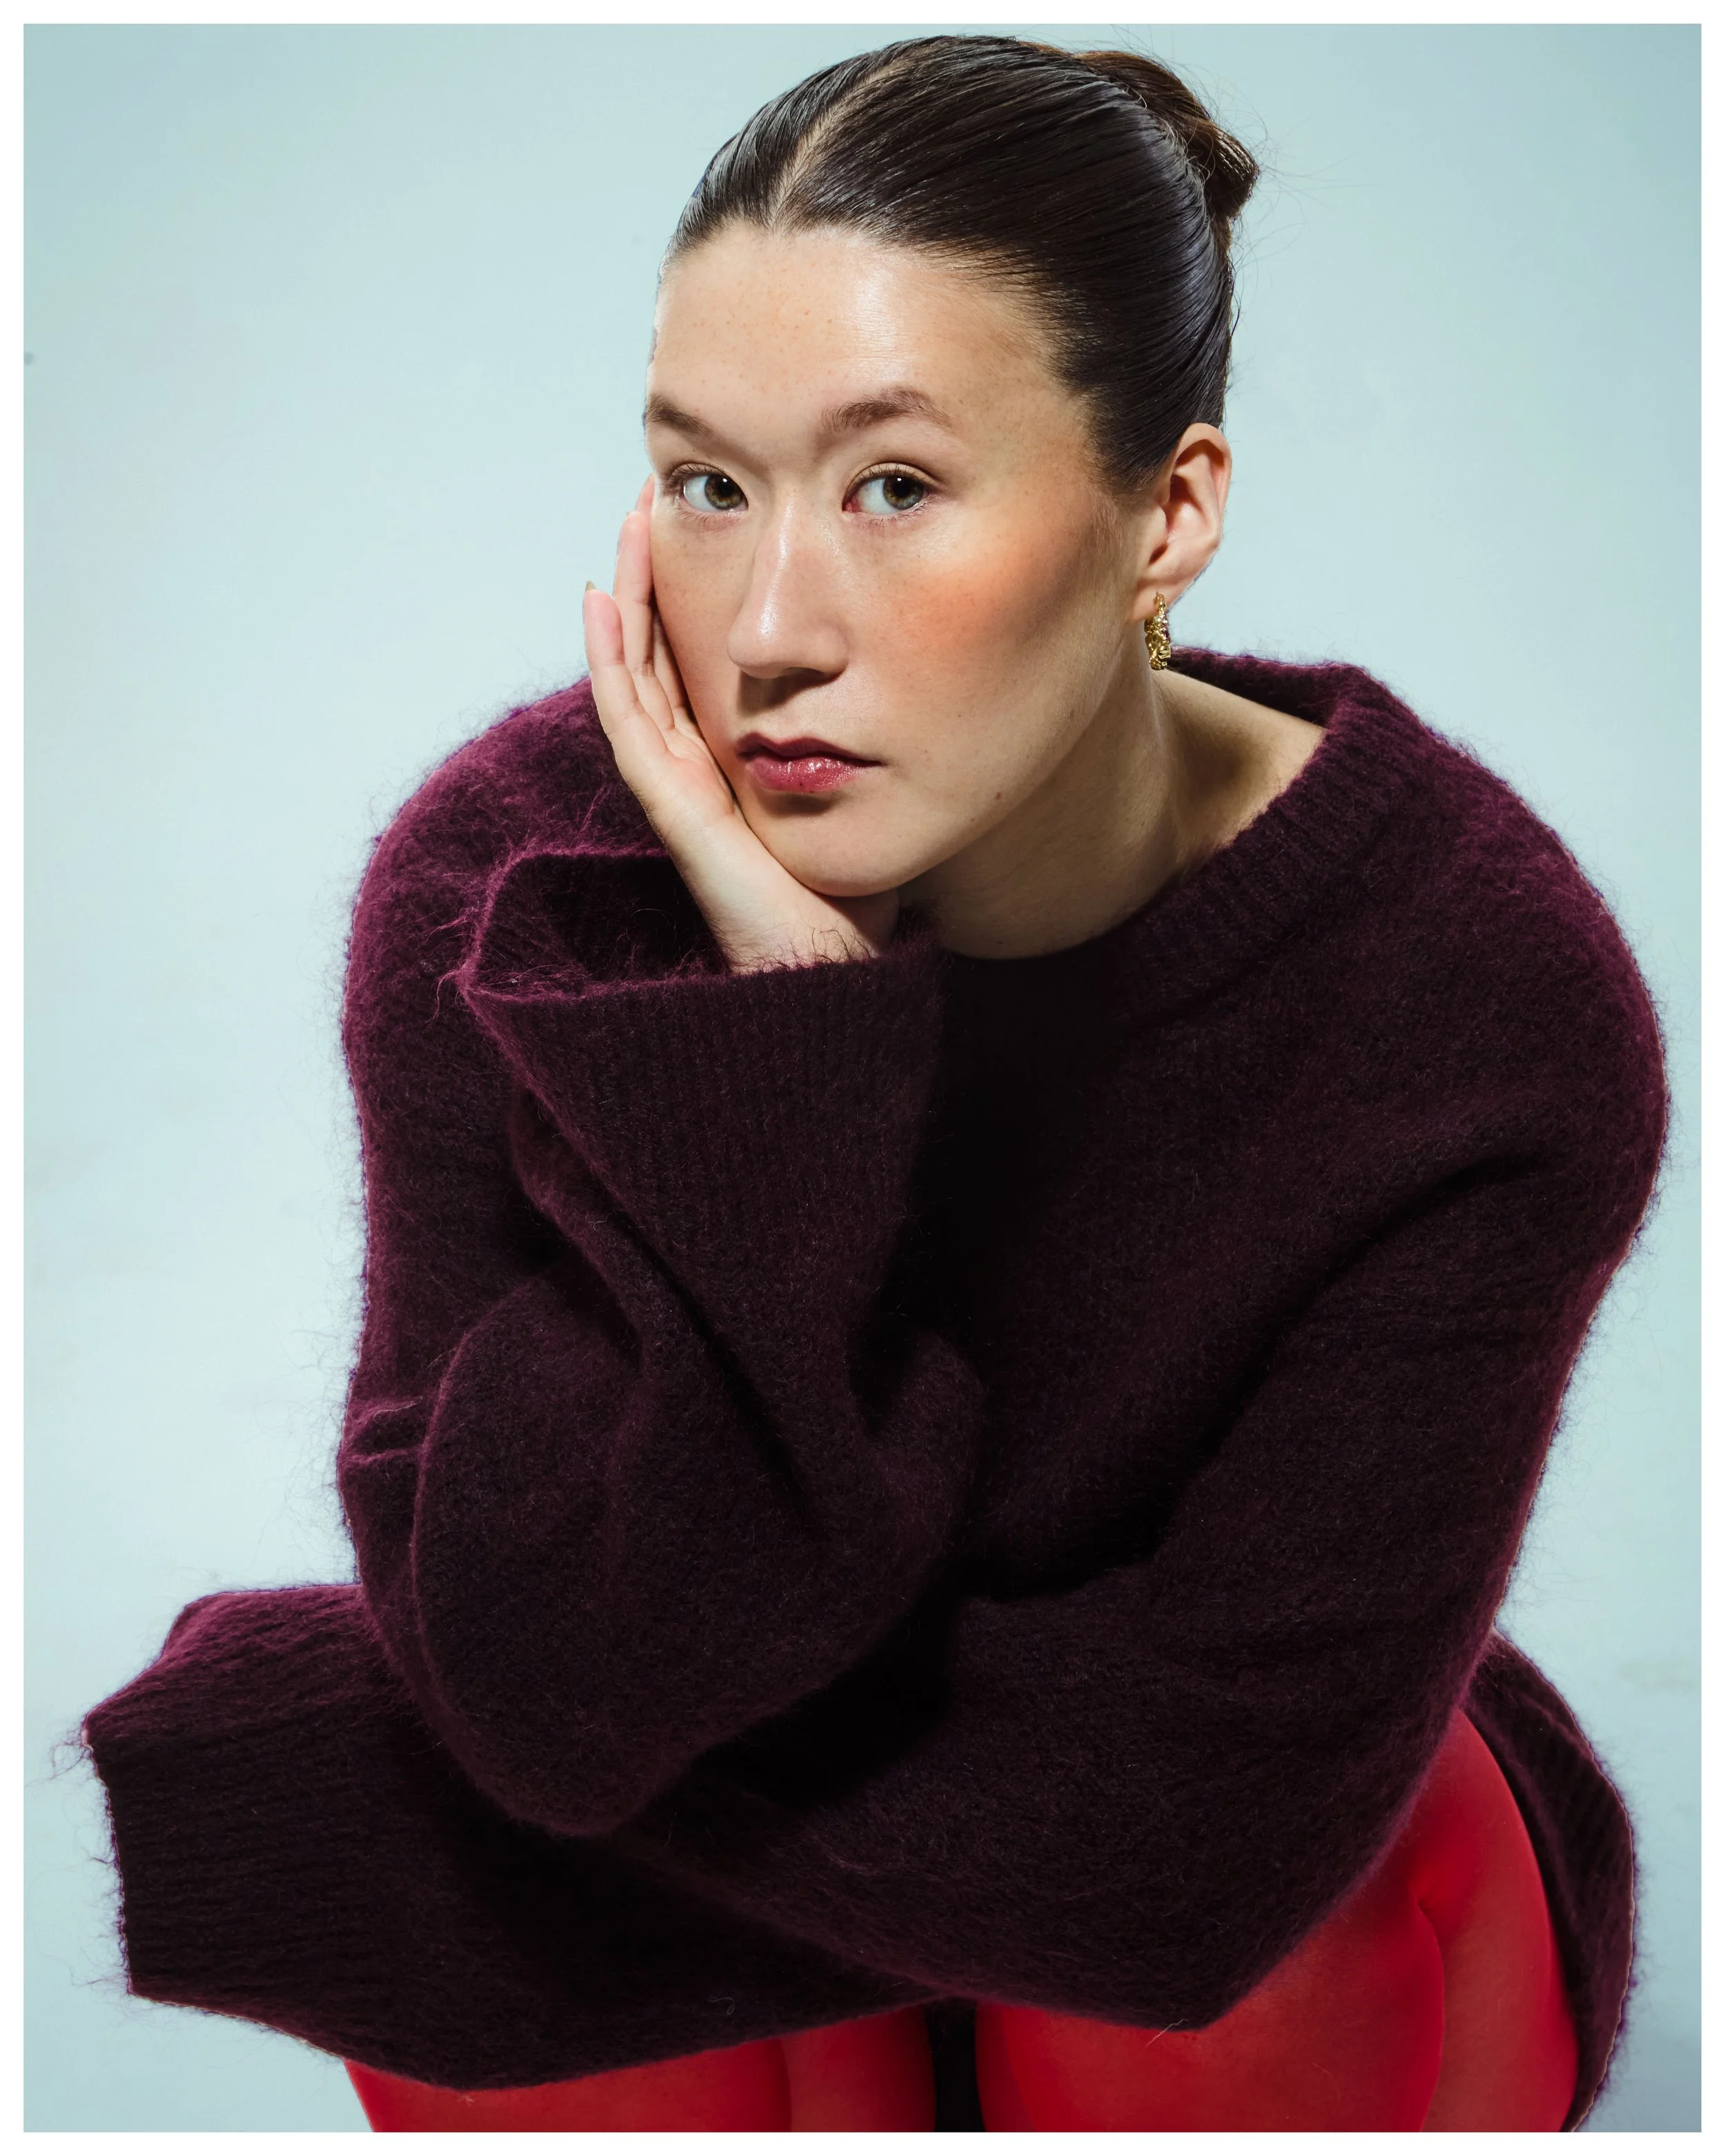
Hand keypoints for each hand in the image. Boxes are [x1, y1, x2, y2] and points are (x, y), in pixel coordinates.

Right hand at [581, 479, 900, 974]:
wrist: (832, 970)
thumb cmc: (854, 903)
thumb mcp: (870, 799)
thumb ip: (877, 750)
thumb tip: (930, 695)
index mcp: (732, 764)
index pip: (697, 663)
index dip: (690, 596)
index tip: (707, 525)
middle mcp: (695, 768)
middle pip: (657, 653)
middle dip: (653, 575)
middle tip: (655, 498)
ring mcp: (676, 784)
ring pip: (633, 670)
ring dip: (627, 594)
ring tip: (629, 524)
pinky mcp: (673, 804)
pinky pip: (627, 718)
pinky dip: (609, 657)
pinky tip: (602, 599)